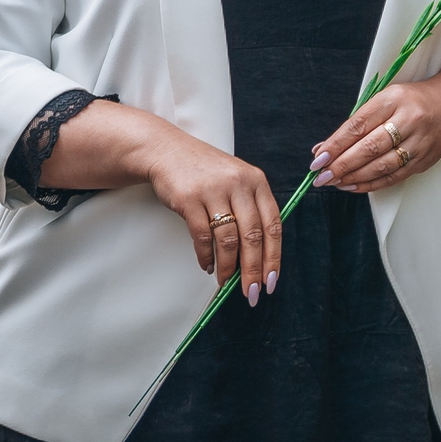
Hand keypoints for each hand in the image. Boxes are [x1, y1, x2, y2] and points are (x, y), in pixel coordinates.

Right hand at [138, 127, 282, 302]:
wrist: (166, 150)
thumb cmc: (204, 171)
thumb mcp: (236, 179)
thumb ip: (251, 208)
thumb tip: (259, 254)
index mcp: (256, 181)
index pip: (273, 225)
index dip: (274, 256)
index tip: (271, 280)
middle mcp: (238, 184)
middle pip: (252, 236)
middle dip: (253, 269)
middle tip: (250, 291)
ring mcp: (213, 190)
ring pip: (228, 239)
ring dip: (228, 266)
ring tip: (225, 280)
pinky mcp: (189, 198)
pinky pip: (201, 236)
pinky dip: (205, 255)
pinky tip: (207, 264)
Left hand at [312, 64, 440, 192]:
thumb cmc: (406, 103)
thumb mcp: (381, 101)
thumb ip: (353, 124)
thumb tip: (322, 149)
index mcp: (393, 99)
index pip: (358, 124)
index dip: (336, 144)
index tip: (318, 158)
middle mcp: (409, 120)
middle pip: (370, 147)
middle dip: (342, 164)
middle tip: (321, 176)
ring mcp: (419, 142)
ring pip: (382, 165)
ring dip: (354, 177)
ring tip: (334, 182)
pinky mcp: (424, 160)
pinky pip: (394, 176)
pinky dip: (371, 184)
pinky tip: (353, 186)